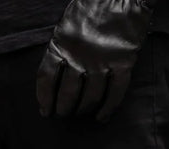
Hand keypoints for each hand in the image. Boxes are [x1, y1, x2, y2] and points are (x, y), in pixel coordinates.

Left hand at [36, 0, 154, 121]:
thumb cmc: (89, 9)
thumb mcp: (64, 28)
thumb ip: (60, 50)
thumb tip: (55, 76)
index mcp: (60, 46)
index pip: (45, 79)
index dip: (44, 98)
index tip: (45, 110)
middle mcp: (78, 57)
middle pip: (66, 93)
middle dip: (63, 108)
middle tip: (62, 115)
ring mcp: (102, 62)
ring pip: (89, 96)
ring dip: (83, 110)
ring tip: (79, 115)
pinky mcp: (124, 63)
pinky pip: (115, 92)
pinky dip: (108, 107)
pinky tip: (102, 117)